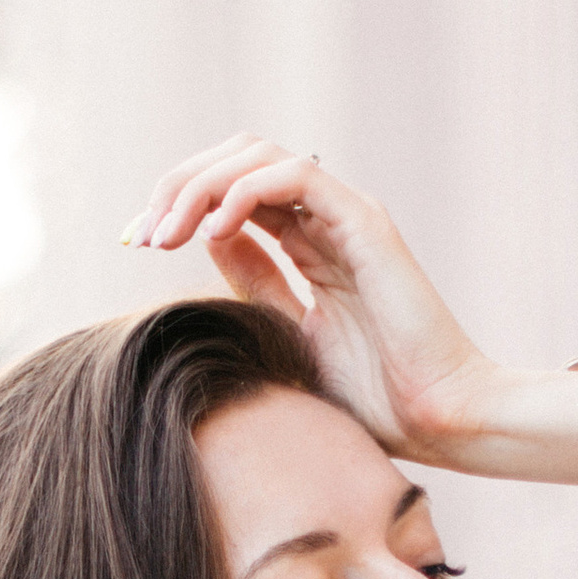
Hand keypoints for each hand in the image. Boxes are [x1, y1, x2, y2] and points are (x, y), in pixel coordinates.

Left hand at [124, 135, 496, 462]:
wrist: (440, 423)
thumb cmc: (376, 402)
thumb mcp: (290, 338)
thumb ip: (257, 287)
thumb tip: (207, 242)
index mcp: (311, 246)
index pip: (231, 196)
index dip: (177, 208)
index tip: (136, 242)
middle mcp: (327, 221)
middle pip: (237, 162)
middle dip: (178, 187)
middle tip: (141, 234)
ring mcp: (347, 216)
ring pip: (258, 155)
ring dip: (200, 184)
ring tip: (165, 233)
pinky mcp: (364, 221)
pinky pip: (293, 175)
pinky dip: (244, 191)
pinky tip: (211, 231)